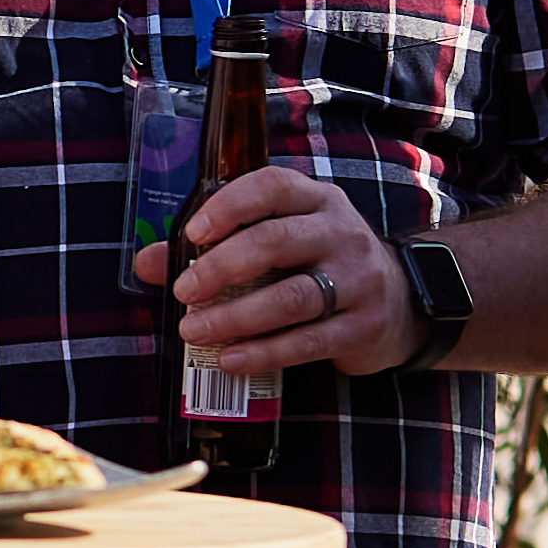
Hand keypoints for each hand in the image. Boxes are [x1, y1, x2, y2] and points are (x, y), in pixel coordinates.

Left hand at [144, 159, 408, 379]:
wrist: (401, 305)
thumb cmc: (321, 266)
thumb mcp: (281, 242)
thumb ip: (216, 247)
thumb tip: (146, 263)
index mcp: (316, 201)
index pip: (272, 187)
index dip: (230, 206)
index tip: (193, 232)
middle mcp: (341, 233)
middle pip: (277, 241)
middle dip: (223, 267)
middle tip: (184, 291)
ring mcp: (358, 280)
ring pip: (292, 297)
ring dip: (237, 316)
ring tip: (194, 332)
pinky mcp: (363, 326)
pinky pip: (308, 341)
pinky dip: (264, 353)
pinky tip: (229, 360)